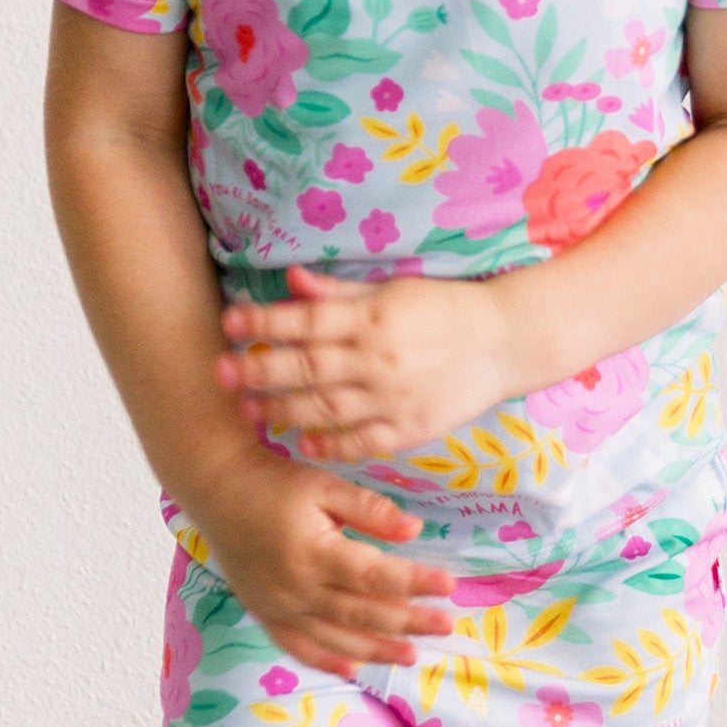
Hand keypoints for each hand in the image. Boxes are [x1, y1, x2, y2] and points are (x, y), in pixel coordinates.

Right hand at [184, 452, 460, 685]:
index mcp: (313, 553)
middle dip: (409, 621)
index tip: (450, 586)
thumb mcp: (324, 484)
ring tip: (412, 656)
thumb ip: (369, 509)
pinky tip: (353, 668)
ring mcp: (278, 607)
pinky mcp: (264, 613)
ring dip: (376, 649)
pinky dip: (327, 659)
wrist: (216, 490)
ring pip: (336, 637)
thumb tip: (414, 529)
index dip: (416, 583)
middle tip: (447, 625)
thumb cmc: (274, 482)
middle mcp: (296, 588)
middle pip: (362, 613)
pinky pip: (298, 646)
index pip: (376, 577)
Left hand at [214, 264, 518, 465]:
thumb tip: (290, 281)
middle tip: (219, 373)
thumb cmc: (445, 308)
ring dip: (282, 410)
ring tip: (248, 410)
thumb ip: (340, 294)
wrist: (506, 341)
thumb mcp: (394, 290)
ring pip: (326, 409)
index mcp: (374, 319)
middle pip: (306, 368)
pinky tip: (301, 443)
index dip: (264, 322)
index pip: (306, 321)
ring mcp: (394, 398)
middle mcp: (379, 360)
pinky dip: (329, 445)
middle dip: (259, 369)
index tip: (228, 323)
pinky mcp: (411, 428)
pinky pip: (362, 442)